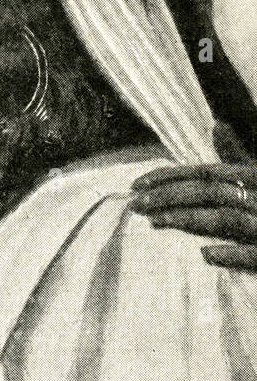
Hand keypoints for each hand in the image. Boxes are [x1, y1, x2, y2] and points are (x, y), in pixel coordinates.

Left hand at [130, 122, 256, 270]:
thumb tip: (216, 125)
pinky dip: (233, 254)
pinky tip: (207, 255)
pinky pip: (256, 254)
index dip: (169, 176)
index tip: (136, 184)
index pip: (206, 172)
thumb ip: (239, 155)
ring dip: (189, 219)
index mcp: (256, 175)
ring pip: (226, 218)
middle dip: (168, 196)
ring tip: (156, 222)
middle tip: (135, 204)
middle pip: (210, 192)